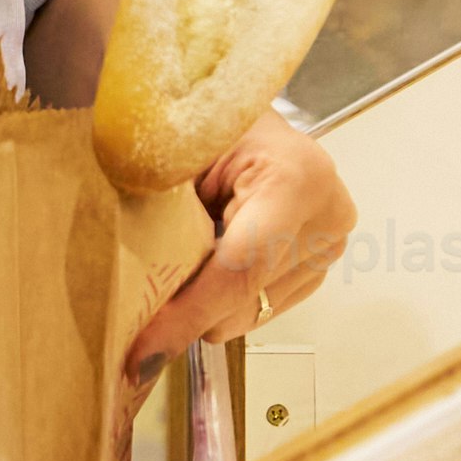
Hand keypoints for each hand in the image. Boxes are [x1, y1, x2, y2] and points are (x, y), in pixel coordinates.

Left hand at [127, 107, 352, 371]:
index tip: (140, 354)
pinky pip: (261, 306)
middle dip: (186, 308)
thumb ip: (159, 216)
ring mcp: (331, 242)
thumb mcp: (176, 155)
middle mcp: (327, 214)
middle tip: (139, 298)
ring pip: (250, 311)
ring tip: (184, 251)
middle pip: (244, 300)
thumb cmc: (203, 119)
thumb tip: (129, 293)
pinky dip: (226, 294)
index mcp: (295, 179)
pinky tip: (211, 257)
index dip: (185, 317)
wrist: (235, 107)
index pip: (238, 270)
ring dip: (206, 299)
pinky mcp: (322, 262)